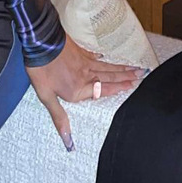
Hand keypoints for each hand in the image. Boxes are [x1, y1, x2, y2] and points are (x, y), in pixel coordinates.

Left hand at [26, 35, 148, 151]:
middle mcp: (86, 76)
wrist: (40, 42)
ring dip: (120, 67)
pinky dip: (102, 57)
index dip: (120, 88)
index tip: (134, 85)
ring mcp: (84, 62)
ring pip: (106, 66)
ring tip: (133, 67)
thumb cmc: (42, 70)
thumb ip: (59, 117)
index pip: (104, 91)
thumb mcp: (46, 96)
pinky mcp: (79, 51)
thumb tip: (68, 140)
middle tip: (141, 74)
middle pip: (110, 77)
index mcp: (79, 90)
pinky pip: (94, 56)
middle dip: (126, 76)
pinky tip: (104, 56)